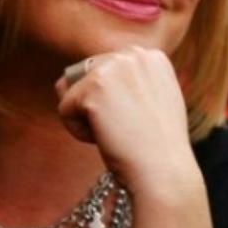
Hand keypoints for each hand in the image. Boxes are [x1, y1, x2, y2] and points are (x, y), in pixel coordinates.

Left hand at [54, 46, 198, 195]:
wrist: (165, 173)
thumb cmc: (157, 148)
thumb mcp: (150, 102)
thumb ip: (123, 84)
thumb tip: (62, 81)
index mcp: (151, 56)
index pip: (105, 71)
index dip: (114, 104)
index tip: (138, 121)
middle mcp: (133, 54)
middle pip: (85, 77)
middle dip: (97, 108)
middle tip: (127, 129)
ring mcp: (113, 68)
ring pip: (72, 93)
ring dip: (87, 119)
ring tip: (117, 132)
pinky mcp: (92, 88)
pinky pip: (64, 110)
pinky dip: (78, 132)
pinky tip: (107, 138)